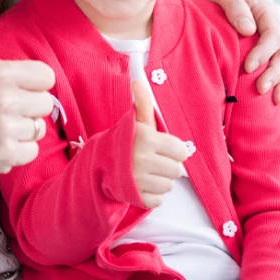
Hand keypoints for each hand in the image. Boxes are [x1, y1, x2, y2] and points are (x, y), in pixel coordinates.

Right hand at [0, 0, 54, 191]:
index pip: (46, 76)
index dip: (33, 83)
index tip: (14, 88)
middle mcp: (3, 99)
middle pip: (46, 103)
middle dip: (28, 108)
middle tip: (3, 110)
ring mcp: (4, 128)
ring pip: (40, 128)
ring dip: (23, 130)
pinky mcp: (6, 153)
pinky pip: (32, 150)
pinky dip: (19, 151)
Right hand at [129, 66, 189, 208]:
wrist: (97, 165)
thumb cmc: (123, 142)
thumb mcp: (135, 123)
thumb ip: (143, 104)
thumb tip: (138, 79)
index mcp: (146, 139)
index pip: (181, 151)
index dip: (174, 150)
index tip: (162, 148)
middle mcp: (142, 159)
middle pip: (177, 170)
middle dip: (167, 166)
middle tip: (153, 161)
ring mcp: (138, 181)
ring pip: (168, 186)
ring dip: (160, 181)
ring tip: (146, 173)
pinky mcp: (135, 198)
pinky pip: (158, 200)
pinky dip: (152, 195)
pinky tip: (142, 185)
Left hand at [182, 0, 279, 102]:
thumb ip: (234, 5)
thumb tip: (248, 29)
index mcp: (264, 12)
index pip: (272, 35)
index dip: (263, 52)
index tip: (248, 66)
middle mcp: (270, 29)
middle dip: (275, 73)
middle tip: (260, 89)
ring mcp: (268, 43)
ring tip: (274, 100)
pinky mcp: (262, 54)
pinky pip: (277, 70)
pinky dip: (278, 85)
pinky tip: (274, 102)